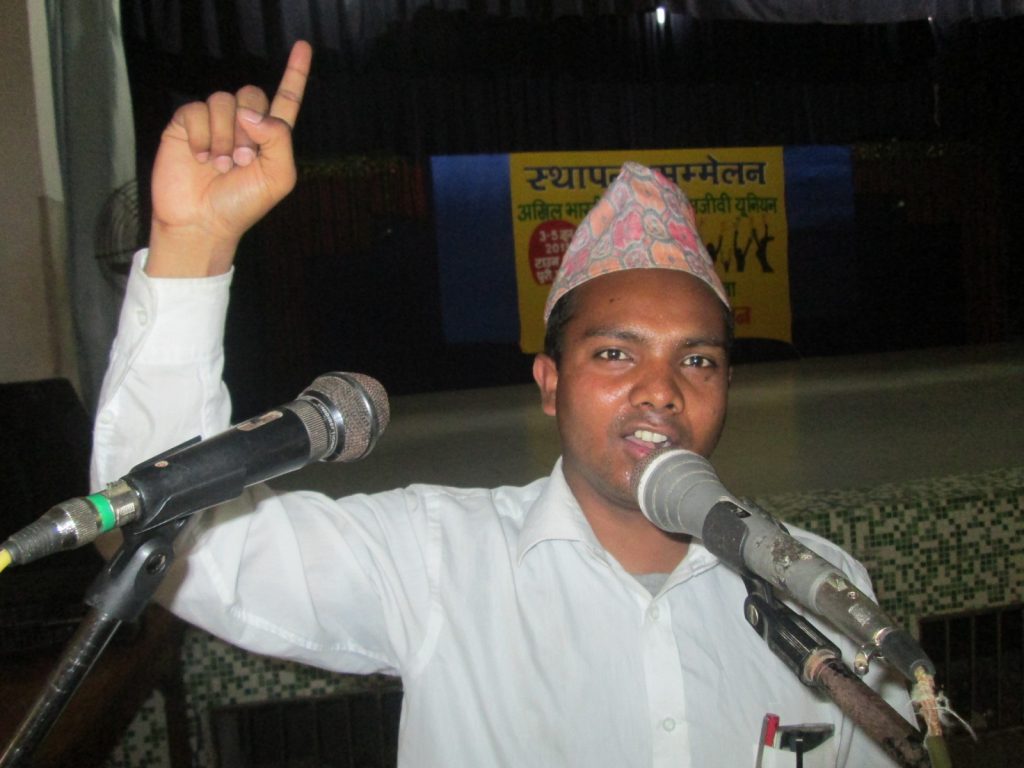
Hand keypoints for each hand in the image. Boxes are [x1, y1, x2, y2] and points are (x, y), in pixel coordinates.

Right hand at [147, 41, 312, 276]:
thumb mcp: (278, 177)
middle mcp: (243, 124)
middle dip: (250, 129)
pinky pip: (197, 109)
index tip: (303, 46)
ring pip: (224, 100)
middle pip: (252, 94)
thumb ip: (279, 139)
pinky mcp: (186, 125)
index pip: (285, 98)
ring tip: (219, 165)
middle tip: (241, 161)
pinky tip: (200, 158)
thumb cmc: (242, 205)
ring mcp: (214, 123)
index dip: (295, 73)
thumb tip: (251, 112)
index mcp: (270, 137)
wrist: (202, 222)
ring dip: (225, 136)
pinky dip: (202, 135)